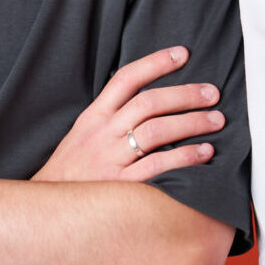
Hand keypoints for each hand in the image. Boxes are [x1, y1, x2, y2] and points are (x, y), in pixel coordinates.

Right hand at [33, 46, 224, 182]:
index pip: (126, 78)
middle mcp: (103, 133)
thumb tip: (148, 100)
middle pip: (148, 102)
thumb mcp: (83, 134)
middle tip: (212, 93)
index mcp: (94, 116)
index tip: (182, 54)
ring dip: (191, 122)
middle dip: (185, 95)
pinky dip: (185, 157)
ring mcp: (112, 159)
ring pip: (157, 130)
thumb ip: (111, 116)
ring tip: (216, 120)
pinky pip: (158, 166)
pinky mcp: (122, 185)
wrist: (48, 211)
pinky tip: (204, 152)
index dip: (156, 62)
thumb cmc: (71, 171)